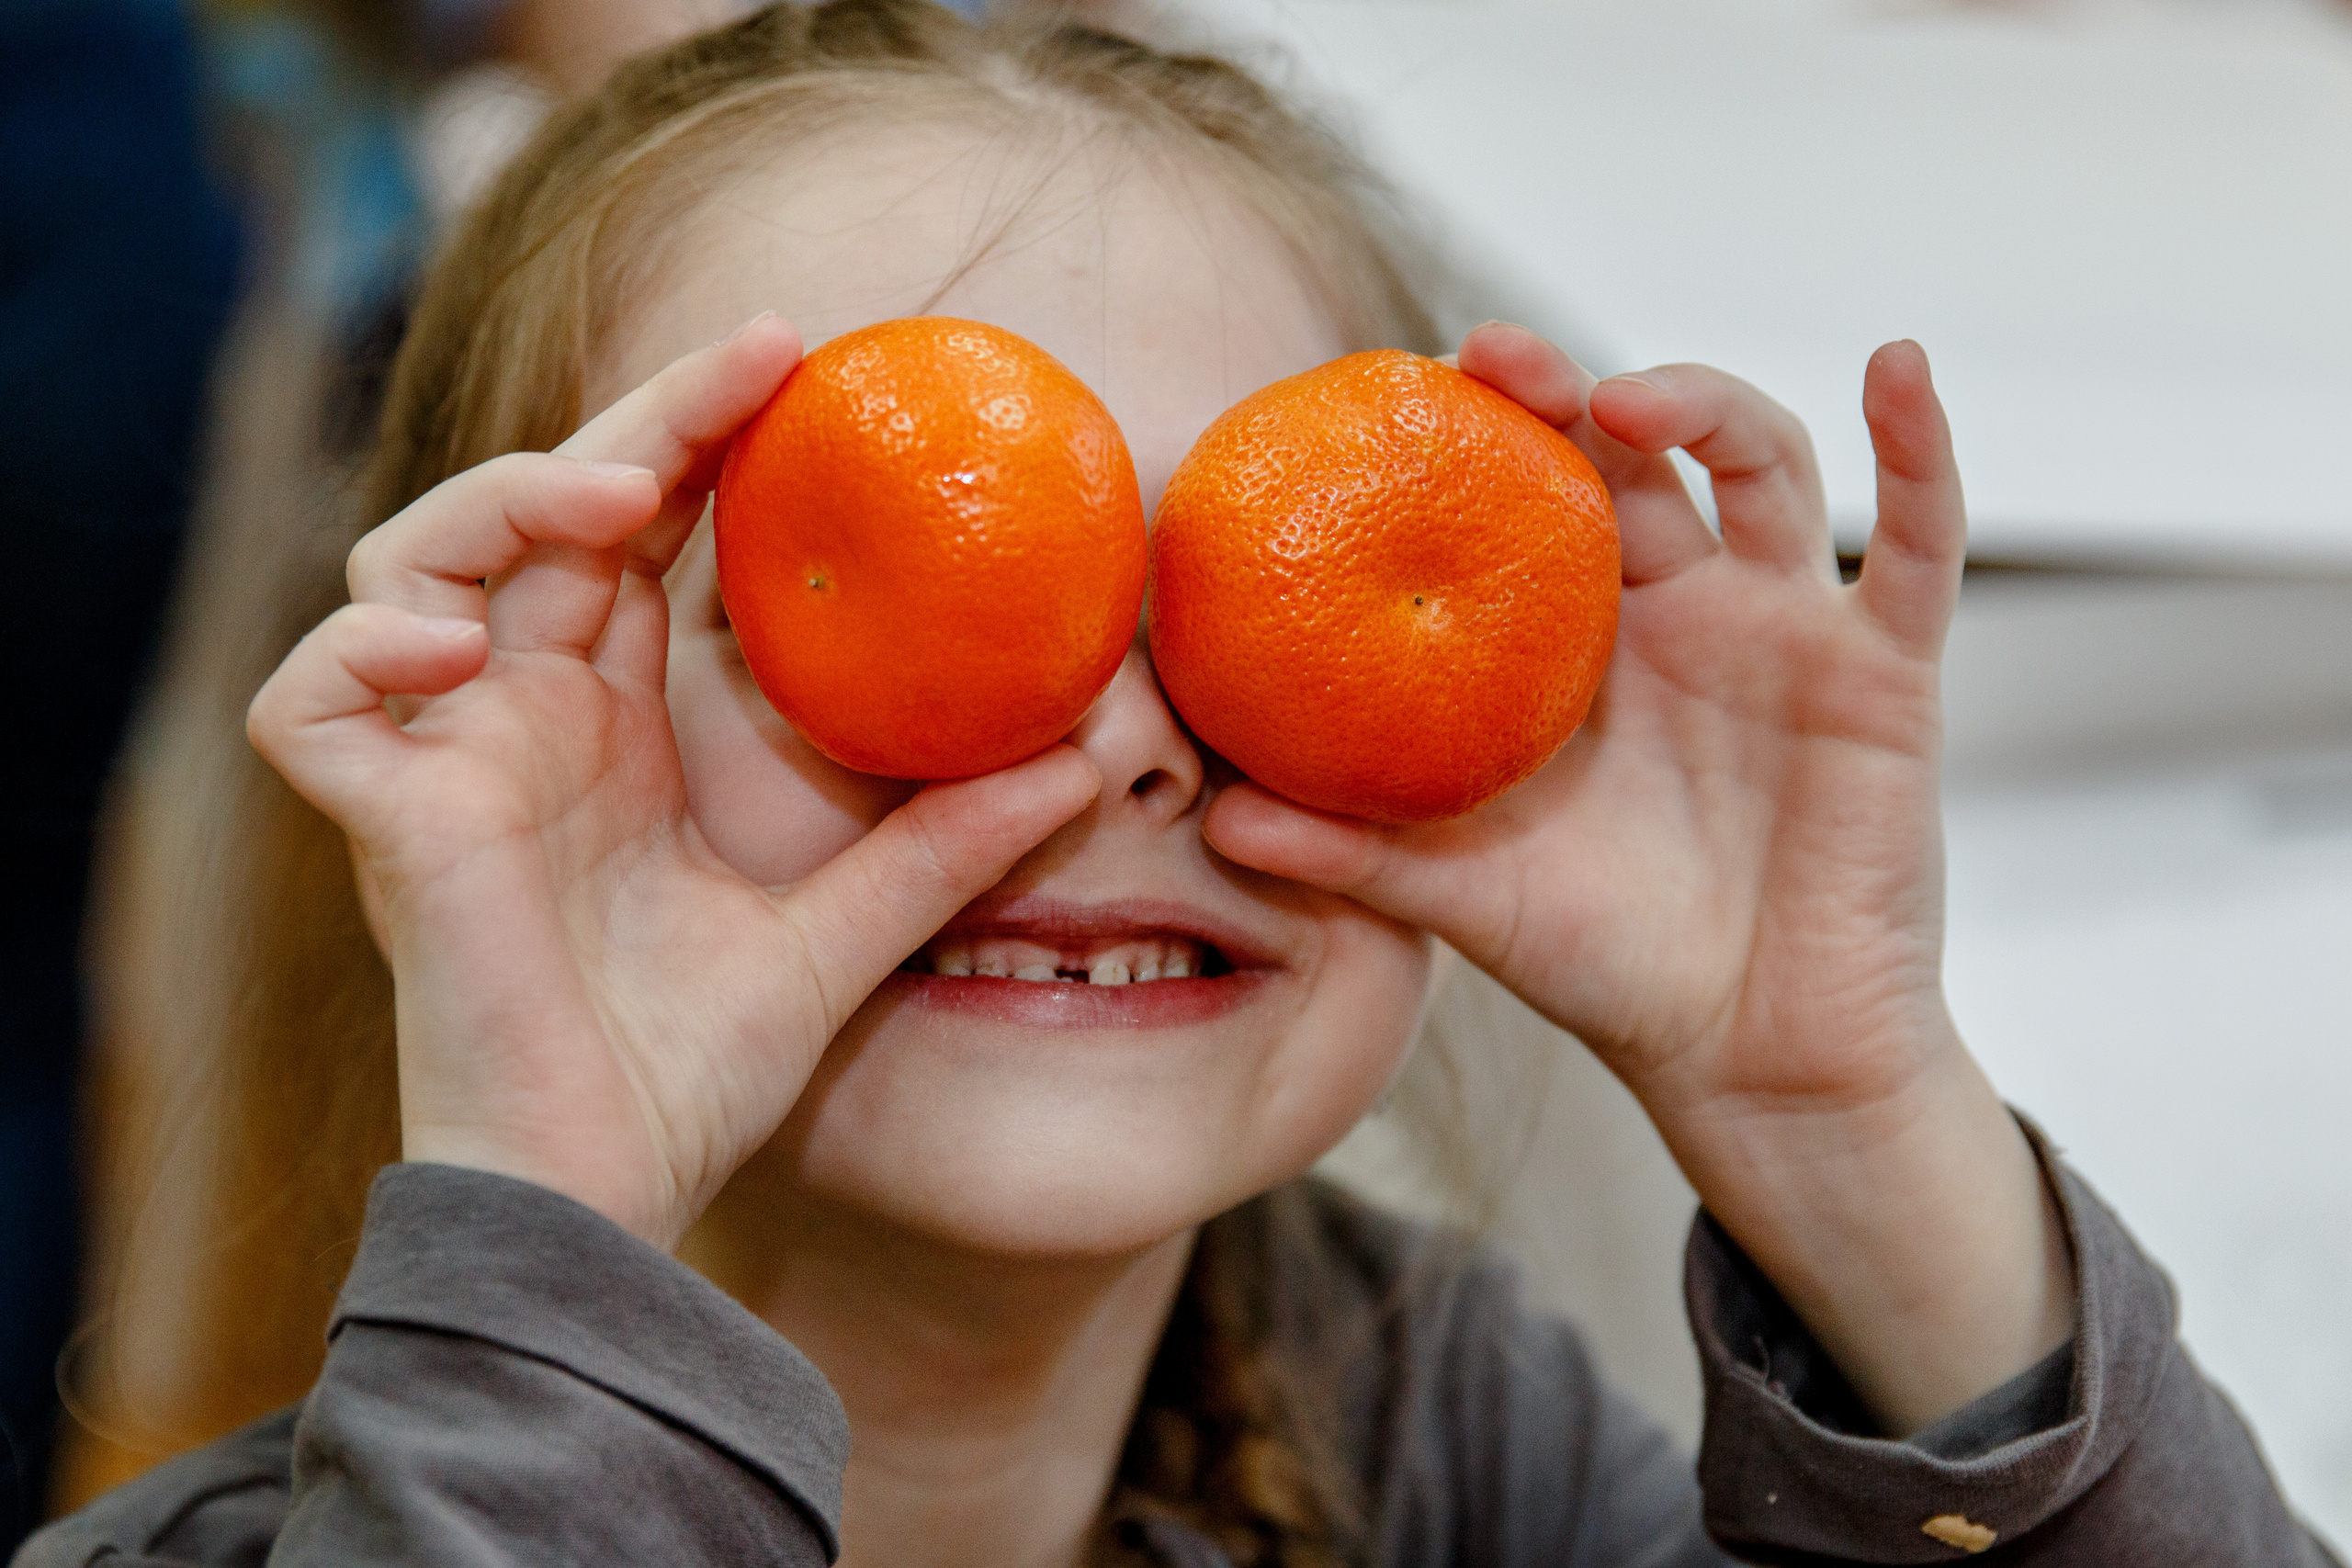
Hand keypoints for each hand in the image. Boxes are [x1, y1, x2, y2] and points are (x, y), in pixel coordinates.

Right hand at [248, 317, 1099, 1250]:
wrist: (609, 1194)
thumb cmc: (694, 1072)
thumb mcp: (843, 932)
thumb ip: (942, 844)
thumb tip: (1083, 762)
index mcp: (614, 728)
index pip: (638, 538)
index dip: (697, 443)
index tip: (799, 370)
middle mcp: (522, 721)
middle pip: (539, 513)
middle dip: (635, 420)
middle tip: (754, 356)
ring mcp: (445, 764)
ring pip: (406, 562)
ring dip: (498, 502)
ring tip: (614, 501)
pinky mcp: (383, 826)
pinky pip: (309, 698)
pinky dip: (364, 648)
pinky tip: (465, 650)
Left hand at [1205, 326, 2070, 1431]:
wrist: (1748, 1051)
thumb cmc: (1606, 962)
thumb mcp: (1465, 894)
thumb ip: (1348, 852)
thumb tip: (1210, 817)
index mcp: (1579, 641)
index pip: (1525, 498)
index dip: (1479, 432)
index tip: (1402, 386)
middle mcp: (1679, 606)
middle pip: (1632, 453)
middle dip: (1568, 390)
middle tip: (1493, 359)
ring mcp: (1783, 625)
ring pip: (1760, 465)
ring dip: (1705, 404)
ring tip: (1629, 401)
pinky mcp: (1882, 667)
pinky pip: (1917, 542)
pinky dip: (1919, 447)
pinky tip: (1898, 365)